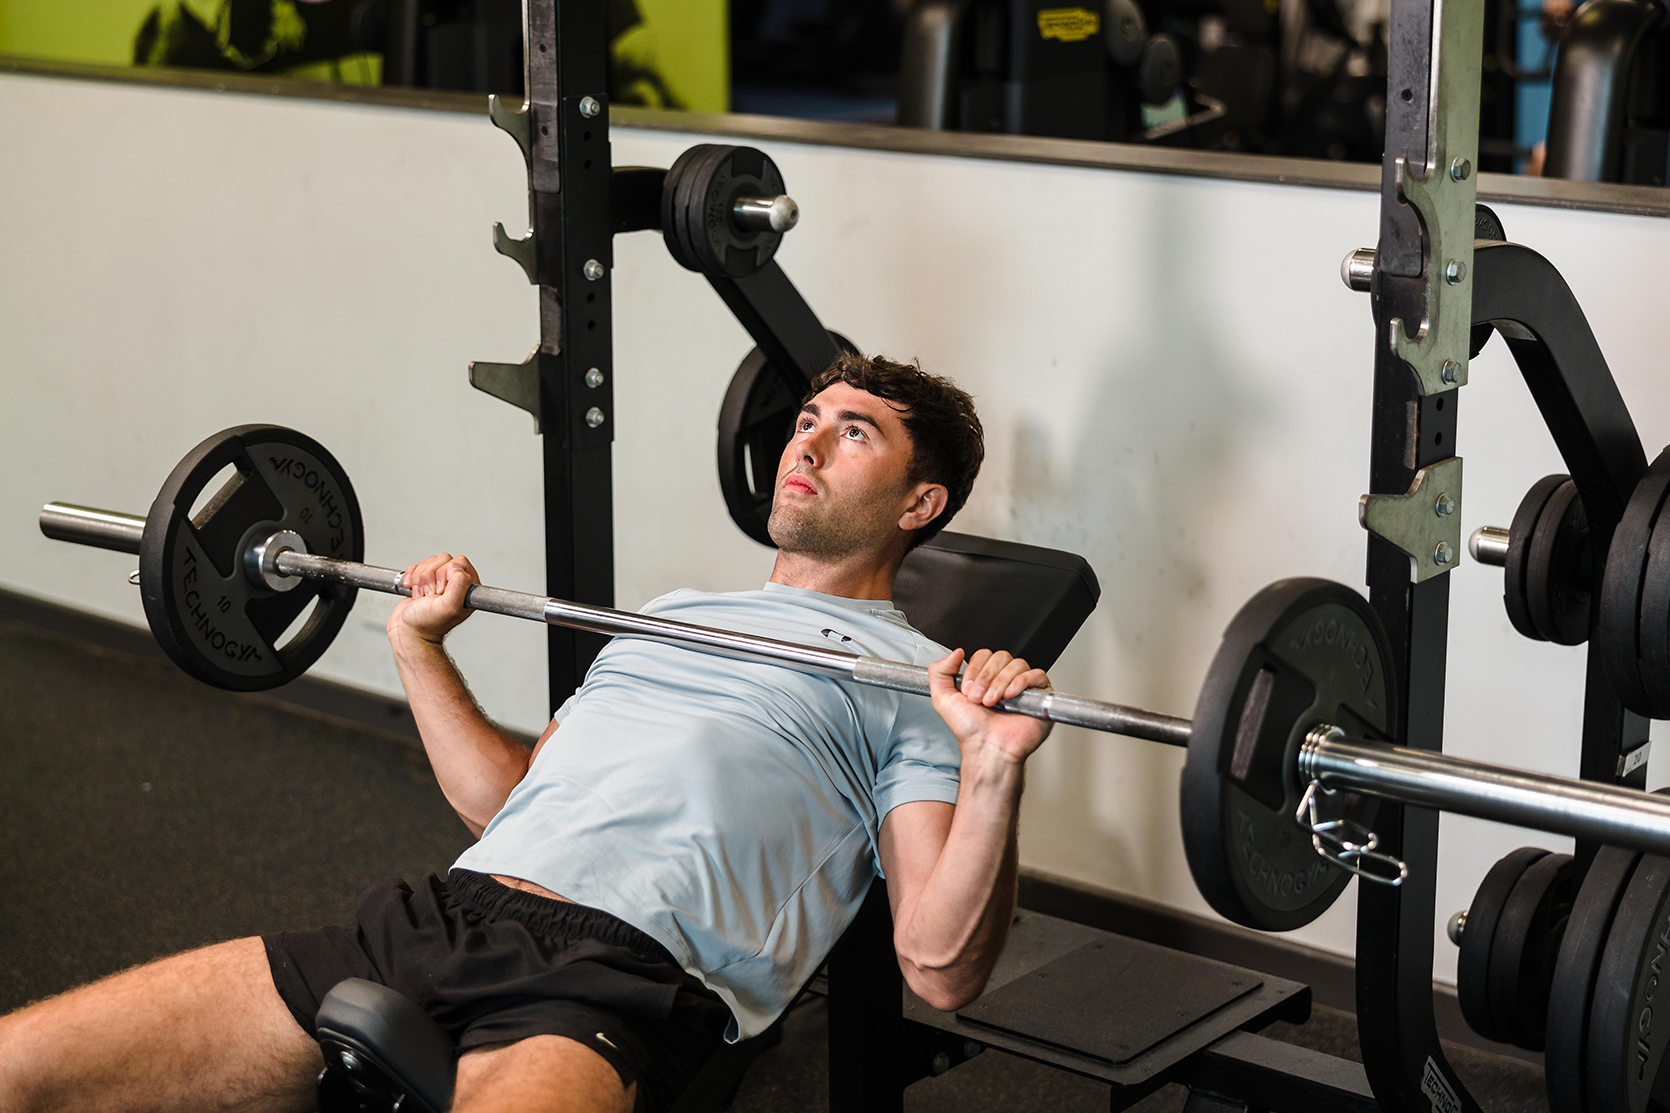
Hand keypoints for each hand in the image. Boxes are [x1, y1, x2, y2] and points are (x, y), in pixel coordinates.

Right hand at [387, 553, 478, 645]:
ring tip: (422, 596)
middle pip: (443, 560)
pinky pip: (417, 565)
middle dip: (430, 577)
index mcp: (468, 588)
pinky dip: (411, 576)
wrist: (408, 631)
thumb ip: (459, 585)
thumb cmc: (428, 623)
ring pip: (429, 562)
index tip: (441, 592)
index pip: (460, 562)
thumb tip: (456, 566)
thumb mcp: (449, 606)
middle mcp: (456, 583)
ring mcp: (440, 580)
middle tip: (430, 595)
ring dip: (420, 579)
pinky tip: (413, 590)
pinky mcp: (424, 579)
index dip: (446, 574)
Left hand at [927, 648, 1052, 764]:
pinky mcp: (1039, 695)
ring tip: (993, 702)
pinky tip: (1010, 696)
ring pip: (1017, 664)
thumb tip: (956, 652)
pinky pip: (1037, 675)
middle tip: (979, 698)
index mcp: (985, 678)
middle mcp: (1004, 680)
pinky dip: (1021, 682)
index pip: (984, 655)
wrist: (987, 748)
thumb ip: (939, 671)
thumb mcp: (942, 699)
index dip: (975, 669)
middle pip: (1001, 656)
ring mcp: (1022, 687)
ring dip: (1000, 682)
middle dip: (986, 677)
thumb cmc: (970, 730)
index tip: (968, 689)